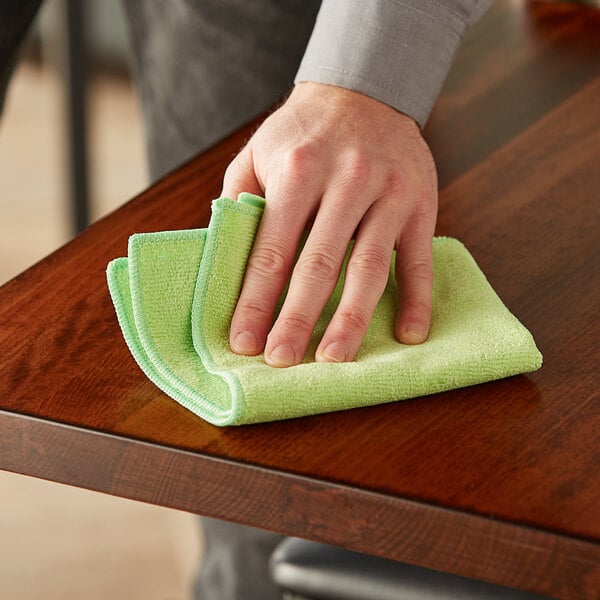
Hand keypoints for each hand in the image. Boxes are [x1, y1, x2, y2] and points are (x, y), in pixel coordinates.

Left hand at [222, 82, 437, 366]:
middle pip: (319, 264)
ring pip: (369, 267)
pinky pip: (420, 259)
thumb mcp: (258, 152)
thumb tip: (221, 261)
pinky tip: (408, 335)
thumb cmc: (303, 132)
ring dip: (352, 319)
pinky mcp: (421, 204)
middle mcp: (347, 182)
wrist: (364, 90)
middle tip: (281, 361)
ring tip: (334, 359)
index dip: (255, 299)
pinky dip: (417, 298)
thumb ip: (239, 202)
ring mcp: (389, 194)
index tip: (243, 341)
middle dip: (297, 318)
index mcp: (299, 171)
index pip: (272, 249)